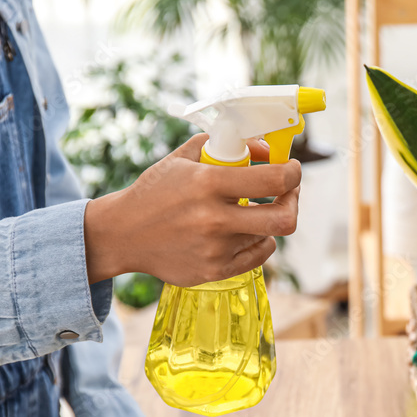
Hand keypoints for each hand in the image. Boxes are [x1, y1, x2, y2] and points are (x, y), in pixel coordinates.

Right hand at [84, 134, 300, 285]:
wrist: (123, 234)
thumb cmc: (157, 191)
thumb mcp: (183, 157)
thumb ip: (225, 146)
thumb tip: (267, 150)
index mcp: (207, 184)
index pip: (275, 180)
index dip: (293, 173)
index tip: (292, 169)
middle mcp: (213, 219)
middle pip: (284, 219)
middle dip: (293, 202)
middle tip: (287, 193)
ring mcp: (215, 249)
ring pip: (269, 235)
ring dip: (267, 220)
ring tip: (249, 211)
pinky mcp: (214, 271)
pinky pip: (258, 256)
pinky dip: (258, 241)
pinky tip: (243, 231)